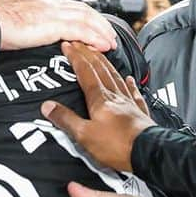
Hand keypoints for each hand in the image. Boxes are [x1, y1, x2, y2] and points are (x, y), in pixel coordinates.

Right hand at [0, 0, 117, 53]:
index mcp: (40, 5)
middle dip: (100, 23)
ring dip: (102, 31)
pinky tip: (103, 46)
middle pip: (84, 10)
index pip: (70, 6)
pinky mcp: (51, 25)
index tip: (96, 26)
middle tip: (111, 36)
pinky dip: (95, 38)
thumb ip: (26, 27)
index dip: (87, 16)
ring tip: (112, 43)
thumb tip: (28, 36)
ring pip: (86, 19)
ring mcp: (51, 14)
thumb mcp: (15, 24)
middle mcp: (49, 6)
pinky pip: (80, 30)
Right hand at [41, 43, 154, 172]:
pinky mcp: (140, 113)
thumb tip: (47, 105)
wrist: (149, 153)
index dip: (76, 58)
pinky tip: (129, 78)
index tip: (68, 45)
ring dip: (107, 64)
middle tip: (81, 43)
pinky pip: (134, 93)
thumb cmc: (116, 146)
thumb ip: (66, 119)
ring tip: (101, 53)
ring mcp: (130, 103)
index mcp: (100, 99)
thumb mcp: (84, 135)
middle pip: (101, 70)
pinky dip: (130, 84)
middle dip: (89, 55)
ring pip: (116, 77)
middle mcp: (115, 96)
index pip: (85, 73)